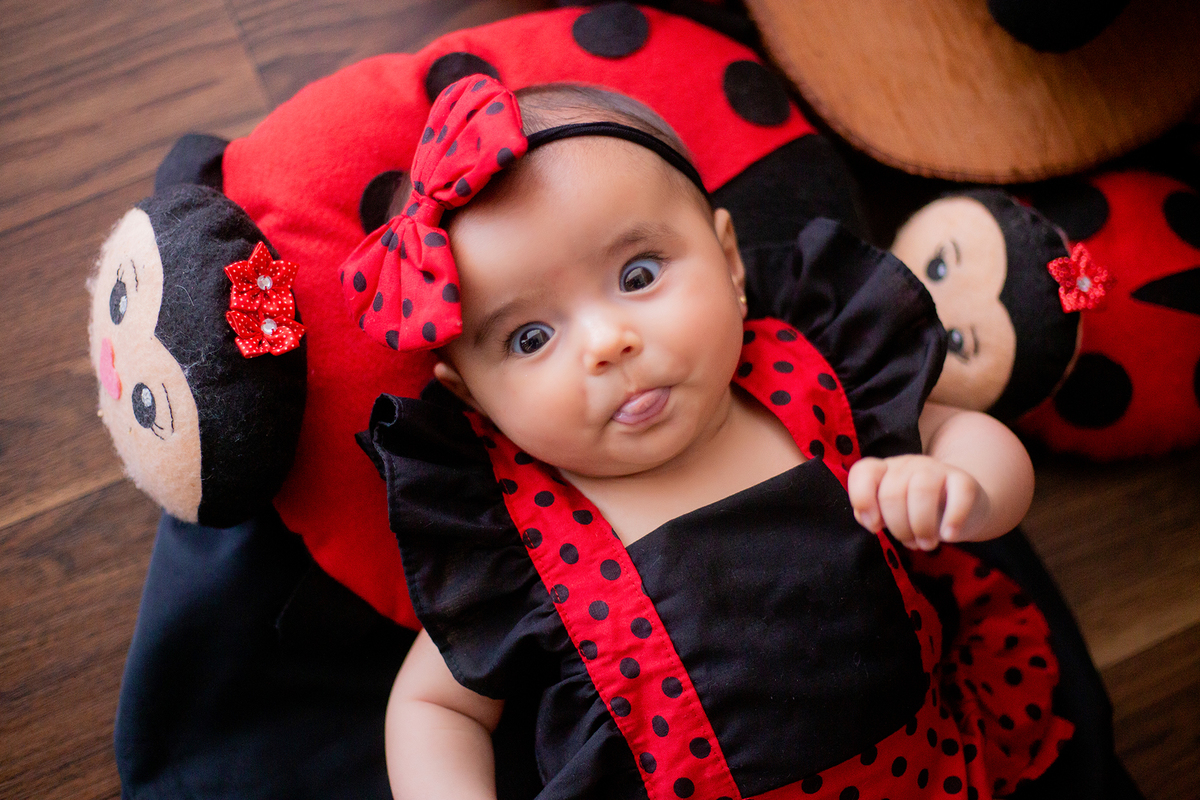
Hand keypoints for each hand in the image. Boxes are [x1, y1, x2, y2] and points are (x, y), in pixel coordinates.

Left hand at [847, 455, 985, 550]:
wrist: (964, 508)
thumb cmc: (919, 512)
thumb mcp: (892, 514)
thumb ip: (873, 515)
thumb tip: (872, 521)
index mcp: (885, 471)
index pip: (863, 472)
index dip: (862, 499)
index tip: (875, 527)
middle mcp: (908, 465)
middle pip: (892, 492)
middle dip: (899, 527)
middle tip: (911, 543)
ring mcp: (937, 469)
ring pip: (922, 490)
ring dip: (921, 525)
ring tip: (927, 543)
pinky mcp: (965, 481)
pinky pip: (959, 495)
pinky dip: (952, 519)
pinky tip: (949, 535)